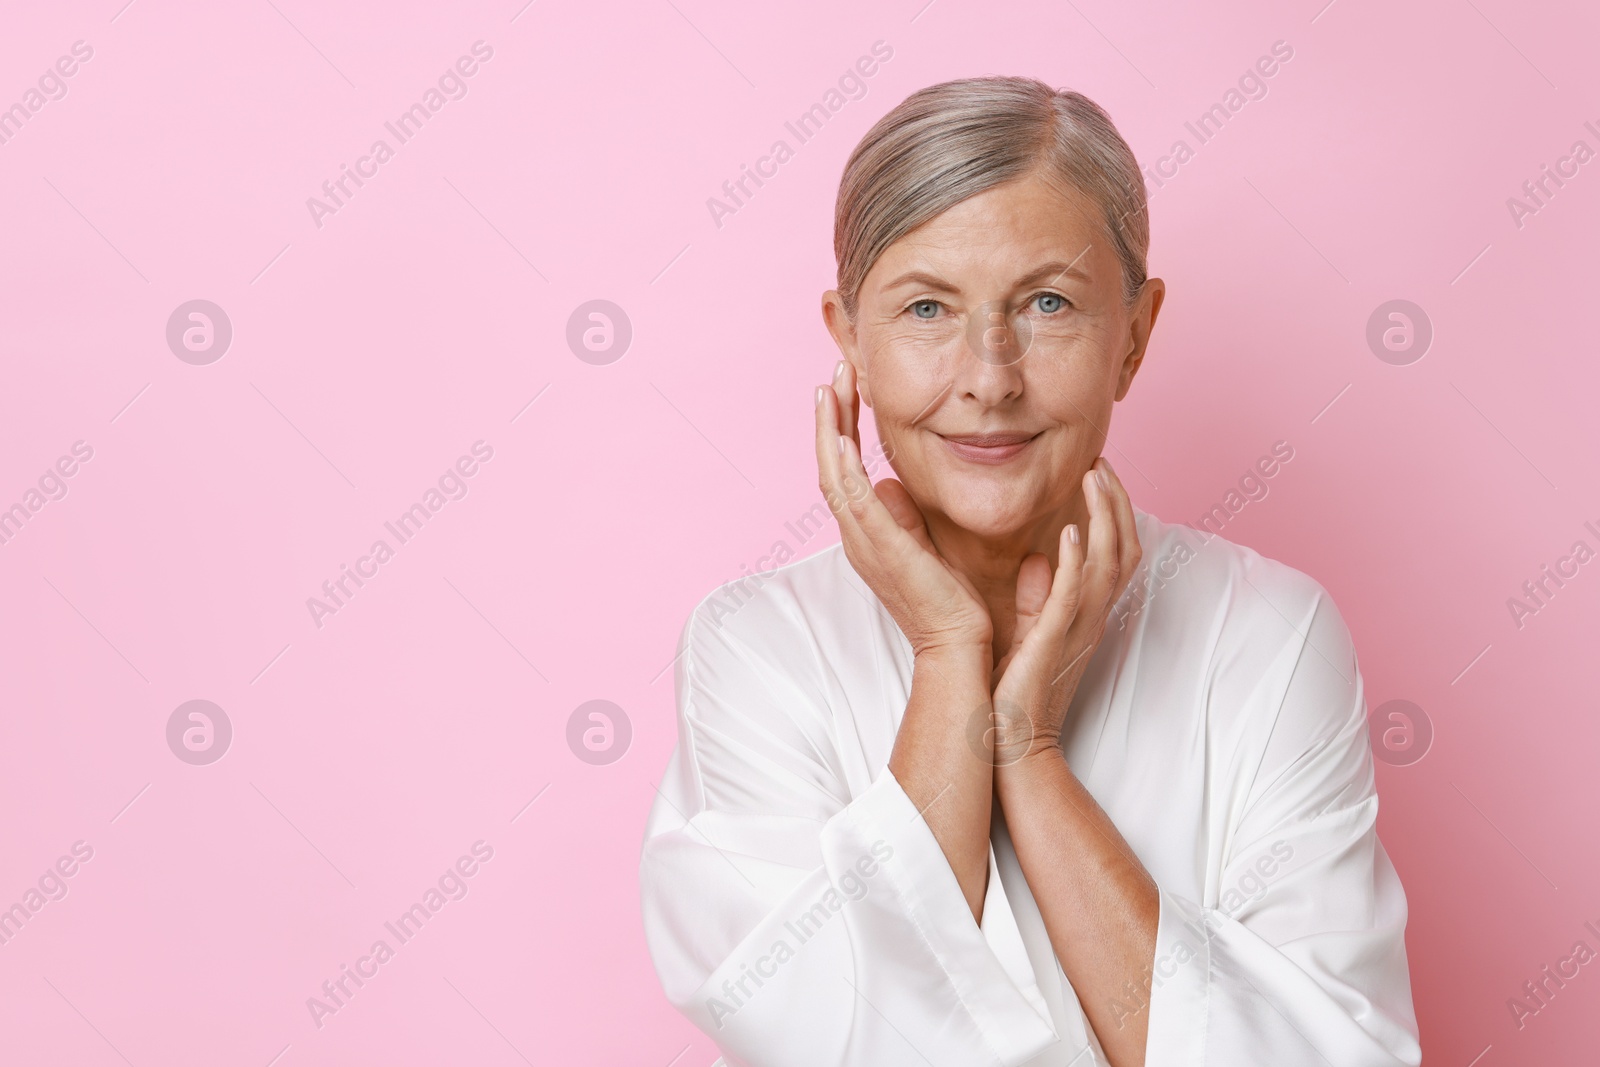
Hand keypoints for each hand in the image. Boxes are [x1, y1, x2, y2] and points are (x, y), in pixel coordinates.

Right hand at [814, 360, 992, 655]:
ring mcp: (864, 542)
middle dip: (832, 416)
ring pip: (834, 473)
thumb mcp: (923, 549)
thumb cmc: (949, 605)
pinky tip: (843, 432)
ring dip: (832, 427)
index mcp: (867, 534)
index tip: (848, 390)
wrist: (959, 647)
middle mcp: (857, 536)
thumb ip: (905, 518)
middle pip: (831, 464)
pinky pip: (852, 498)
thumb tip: (891, 485)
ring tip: (834, 385)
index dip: (842, 429)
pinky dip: (843, 463)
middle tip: (836, 371)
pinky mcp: (880, 548)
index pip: (845, 471)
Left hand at [988, 457, 1140, 766]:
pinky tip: (1072, 530)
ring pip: (1109, 563)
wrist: (1013, 743)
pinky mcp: (1056, 641)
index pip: (1115, 552)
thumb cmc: (1017, 692)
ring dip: (1104, 516)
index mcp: (1087, 613)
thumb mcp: (1030, 634)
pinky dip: (1078, 561)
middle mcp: (1093, 617)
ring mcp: (1080, 628)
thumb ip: (1037, 598)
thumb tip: (1035, 560)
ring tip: (1094, 476)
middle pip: (1124, 547)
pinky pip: (1076, 595)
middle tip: (1100, 460)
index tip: (1097, 472)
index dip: (1113, 511)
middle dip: (1116, 501)